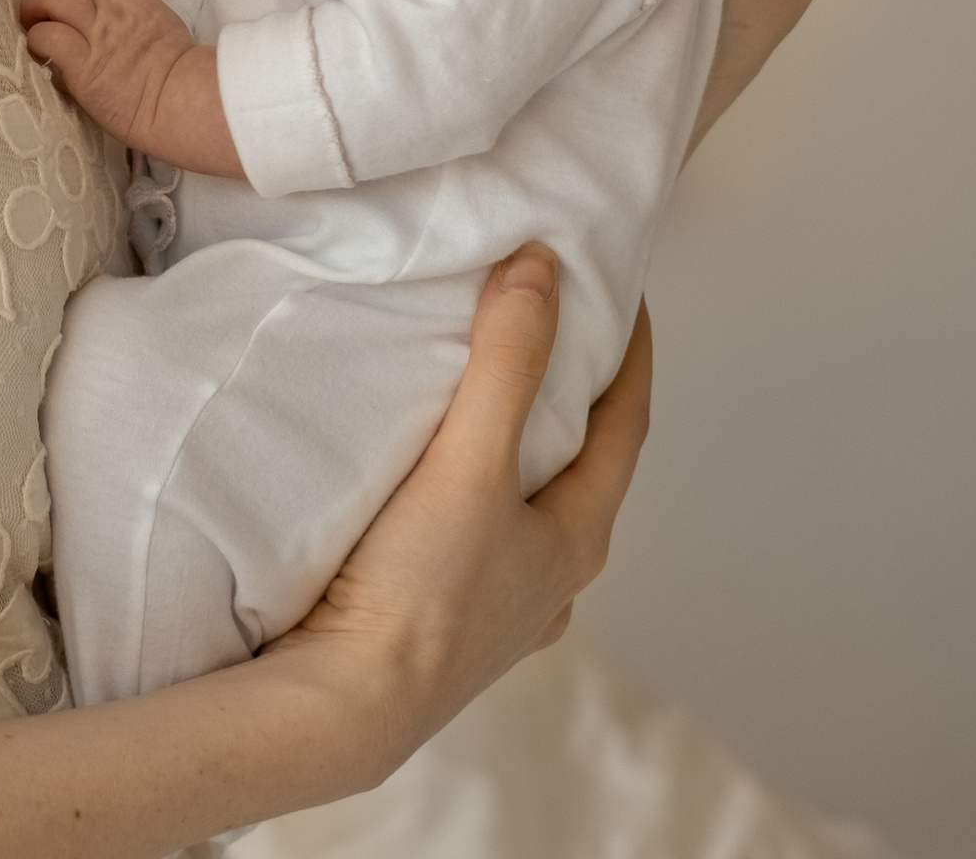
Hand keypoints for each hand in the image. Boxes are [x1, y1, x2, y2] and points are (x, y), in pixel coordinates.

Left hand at [17, 0, 241, 173]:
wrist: (186, 102)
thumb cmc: (179, 74)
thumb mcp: (161, 26)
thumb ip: (133, 16)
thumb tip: (107, 25)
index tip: (67, 0)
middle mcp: (114, 8)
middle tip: (39, 14)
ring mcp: (98, 35)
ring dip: (34, 8)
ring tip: (32, 27)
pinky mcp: (84, 67)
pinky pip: (50, 36)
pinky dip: (38, 40)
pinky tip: (40, 53)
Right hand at [264, 249, 650, 761]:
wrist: (342, 707)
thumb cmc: (418, 593)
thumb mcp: (470, 461)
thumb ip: (507, 362)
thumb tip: (540, 268)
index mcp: (578, 539)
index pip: (628, 423)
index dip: (633, 352)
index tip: (625, 292)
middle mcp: (553, 580)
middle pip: (583, 465)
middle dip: (573, 394)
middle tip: (550, 325)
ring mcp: (503, 610)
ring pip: (529, 507)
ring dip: (518, 448)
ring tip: (483, 394)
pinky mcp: (446, 625)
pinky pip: (476, 539)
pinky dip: (470, 492)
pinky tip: (434, 486)